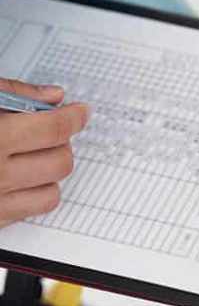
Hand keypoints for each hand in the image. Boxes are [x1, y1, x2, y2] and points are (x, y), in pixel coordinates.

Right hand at [0, 79, 89, 227]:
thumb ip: (12, 93)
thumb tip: (54, 96)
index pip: (53, 129)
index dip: (74, 117)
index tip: (80, 112)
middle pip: (61, 161)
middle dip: (60, 144)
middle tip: (47, 133)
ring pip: (53, 193)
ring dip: (48, 174)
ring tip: (29, 157)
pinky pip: (31, 212)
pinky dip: (31, 195)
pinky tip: (16, 179)